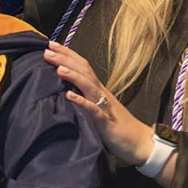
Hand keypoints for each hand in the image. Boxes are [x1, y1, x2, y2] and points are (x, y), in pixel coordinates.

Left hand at [43, 41, 153, 166]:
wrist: (140, 142)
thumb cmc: (118, 126)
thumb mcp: (99, 108)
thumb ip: (86, 97)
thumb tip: (66, 90)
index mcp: (98, 89)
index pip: (83, 66)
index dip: (68, 54)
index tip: (51, 44)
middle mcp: (101, 93)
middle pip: (84, 70)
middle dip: (65, 59)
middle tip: (48, 50)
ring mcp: (104, 106)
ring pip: (89, 86)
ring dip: (73, 75)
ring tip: (58, 68)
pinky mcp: (106, 122)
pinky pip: (93, 110)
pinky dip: (82, 102)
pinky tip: (69, 96)